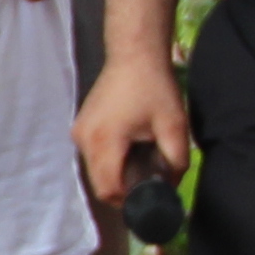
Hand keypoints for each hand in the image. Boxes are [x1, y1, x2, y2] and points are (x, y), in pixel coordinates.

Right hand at [74, 51, 192, 211]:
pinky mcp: (80, 127)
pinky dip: (109, 161)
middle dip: (124, 189)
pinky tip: (128, 148)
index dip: (129, 200)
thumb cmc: (155, 88)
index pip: (109, 190)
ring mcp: (79, 133)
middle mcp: (84, 140)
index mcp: (105, 140)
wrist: (134, 54)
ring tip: (139, 160)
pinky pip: (92, 157)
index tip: (149, 194)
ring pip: (95, 172)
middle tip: (148, 180)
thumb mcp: (175, 126)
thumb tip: (171, 188)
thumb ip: (175, 162)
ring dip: (116, 175)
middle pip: (100, 184)